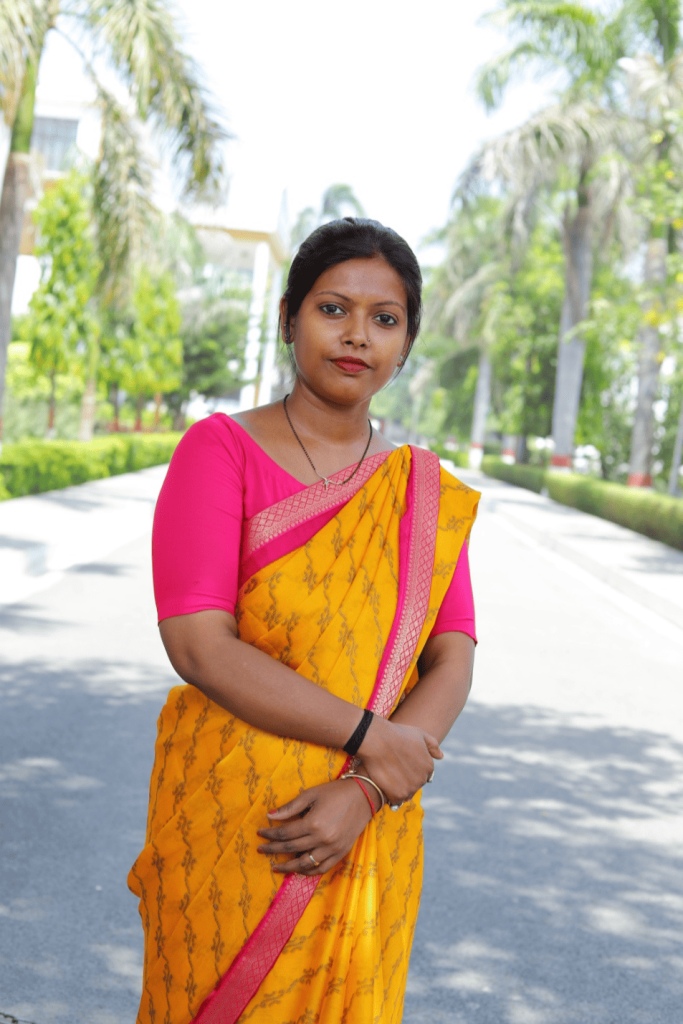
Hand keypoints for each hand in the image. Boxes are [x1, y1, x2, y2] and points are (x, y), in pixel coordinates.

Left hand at [256, 779, 373, 874]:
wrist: (364, 796)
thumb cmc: (336, 792)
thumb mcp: (311, 794)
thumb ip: (290, 807)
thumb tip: (270, 816)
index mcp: (313, 823)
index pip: (285, 833)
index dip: (270, 834)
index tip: (260, 834)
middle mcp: (322, 839)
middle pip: (291, 849)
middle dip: (273, 849)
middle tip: (261, 849)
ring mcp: (332, 848)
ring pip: (305, 864)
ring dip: (288, 867)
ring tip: (276, 867)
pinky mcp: (341, 853)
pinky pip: (322, 868)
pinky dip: (309, 872)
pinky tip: (299, 871)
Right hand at [357, 716, 441, 805]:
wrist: (378, 740)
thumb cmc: (397, 734)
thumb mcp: (419, 733)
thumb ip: (432, 745)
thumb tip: (441, 756)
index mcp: (429, 766)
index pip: (423, 775)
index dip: (411, 770)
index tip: (401, 764)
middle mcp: (423, 779)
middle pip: (414, 785)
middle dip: (405, 780)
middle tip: (392, 769)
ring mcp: (411, 788)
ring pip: (406, 794)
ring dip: (398, 789)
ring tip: (387, 776)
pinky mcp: (398, 795)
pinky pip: (395, 801)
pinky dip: (390, 795)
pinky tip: (384, 784)